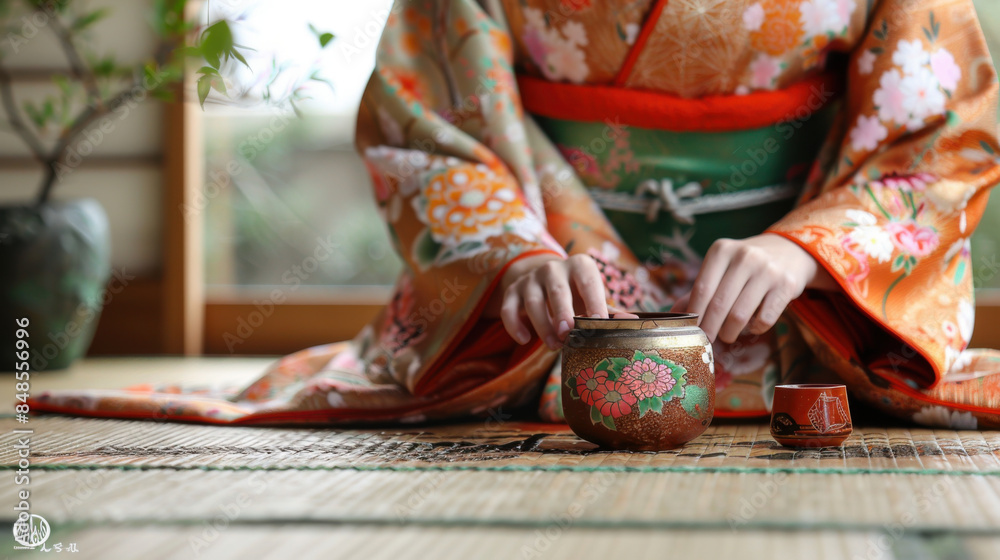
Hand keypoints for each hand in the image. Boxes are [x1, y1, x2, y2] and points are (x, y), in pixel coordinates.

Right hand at [485, 253, 610, 349]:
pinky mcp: (513, 291)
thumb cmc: (577, 294)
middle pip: (557, 290)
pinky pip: (509, 308)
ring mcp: (531, 279)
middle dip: (562, 312)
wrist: (543, 281)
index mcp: (580, 266)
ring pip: (533, 301)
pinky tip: (524, 339)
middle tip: (568, 333)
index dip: (594, 301)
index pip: (588, 282)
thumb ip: (608, 312)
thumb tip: (632, 322)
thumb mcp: (593, 298)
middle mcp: (554, 268)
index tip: (598, 322)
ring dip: (542, 325)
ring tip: (553, 346)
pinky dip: (514, 325)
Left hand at [671, 234, 835, 343]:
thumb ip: (700, 289)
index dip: (694, 314)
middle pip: (718, 304)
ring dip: (729, 332)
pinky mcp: (786, 285)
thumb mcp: (722, 267)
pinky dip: (755, 329)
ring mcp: (767, 270)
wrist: (789, 251)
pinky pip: (764, 319)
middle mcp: (744, 256)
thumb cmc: (746, 265)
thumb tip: (673, 316)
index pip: (701, 289)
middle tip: (705, 341)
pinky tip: (751, 325)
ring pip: (740, 315)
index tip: (690, 331)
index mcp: (722, 250)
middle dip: (709, 329)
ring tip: (727, 335)